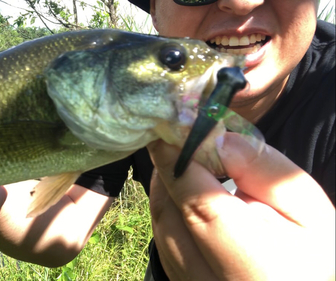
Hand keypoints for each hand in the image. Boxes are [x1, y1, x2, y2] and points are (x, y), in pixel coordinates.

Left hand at [146, 133, 334, 280]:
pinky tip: (187, 197)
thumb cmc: (314, 255)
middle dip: (170, 171)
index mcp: (255, 266)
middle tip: (179, 139)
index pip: (202, 206)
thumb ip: (266, 172)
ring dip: (167, 191)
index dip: (180, 163)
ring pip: (161, 231)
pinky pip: (164, 245)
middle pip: (171, 216)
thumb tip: (218, 140)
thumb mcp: (309, 209)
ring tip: (189, 165)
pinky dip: (170, 214)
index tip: (172, 127)